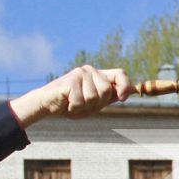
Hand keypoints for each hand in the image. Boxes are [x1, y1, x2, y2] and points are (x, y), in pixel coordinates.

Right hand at [11, 64, 132, 125]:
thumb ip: (110, 97)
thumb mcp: (94, 103)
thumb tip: (132, 92)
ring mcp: (80, 73)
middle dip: (96, 103)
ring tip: (73, 103)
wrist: (47, 105)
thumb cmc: (71, 105)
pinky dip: (74, 107)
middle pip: (107, 90)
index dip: (125, 86)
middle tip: (82, 104)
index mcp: (99, 76)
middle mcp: (90, 71)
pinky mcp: (71, 79)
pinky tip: (66, 103)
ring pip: (94, 97)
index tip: (123, 98)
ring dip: (83, 106)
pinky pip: (80, 100)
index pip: (120, 74)